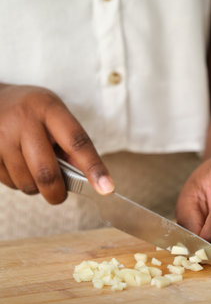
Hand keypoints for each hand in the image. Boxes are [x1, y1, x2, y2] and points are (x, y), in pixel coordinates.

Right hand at [0, 84, 113, 203]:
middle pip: (46, 172)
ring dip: (36, 187)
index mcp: (49, 109)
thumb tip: (88, 176)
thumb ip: (72, 145)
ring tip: (35, 169)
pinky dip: (19, 183)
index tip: (107, 188)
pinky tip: (18, 165)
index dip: (94, 168)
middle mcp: (24, 122)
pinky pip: (9, 183)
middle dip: (57, 193)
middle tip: (60, 194)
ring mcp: (1, 137)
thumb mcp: (56, 116)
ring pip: (26, 183)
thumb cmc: (32, 111)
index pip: (77, 142)